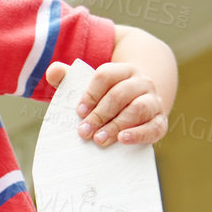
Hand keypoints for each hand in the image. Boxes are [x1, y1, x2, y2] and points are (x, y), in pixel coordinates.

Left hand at [45, 60, 167, 146]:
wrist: (139, 108)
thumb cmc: (107, 99)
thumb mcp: (90, 88)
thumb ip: (69, 79)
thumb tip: (52, 71)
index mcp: (124, 71)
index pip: (106, 75)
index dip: (91, 93)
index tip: (78, 111)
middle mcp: (141, 82)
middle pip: (120, 94)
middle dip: (100, 114)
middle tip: (83, 132)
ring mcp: (153, 101)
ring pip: (138, 109)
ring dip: (116, 125)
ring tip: (99, 139)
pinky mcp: (159, 121)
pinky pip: (154, 127)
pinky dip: (139, 134)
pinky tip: (123, 140)